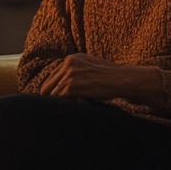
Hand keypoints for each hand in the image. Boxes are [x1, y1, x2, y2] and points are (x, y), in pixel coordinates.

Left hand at [40, 53, 165, 109]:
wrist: (121, 79)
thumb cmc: (110, 77)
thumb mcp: (91, 67)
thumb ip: (79, 72)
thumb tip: (69, 87)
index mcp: (71, 58)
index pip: (54, 75)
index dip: (53, 88)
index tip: (53, 98)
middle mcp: (67, 64)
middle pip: (48, 84)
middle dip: (50, 96)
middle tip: (52, 108)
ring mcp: (68, 75)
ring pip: (52, 93)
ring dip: (58, 102)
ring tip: (64, 111)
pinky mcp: (71, 86)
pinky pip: (59, 99)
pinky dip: (63, 105)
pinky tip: (72, 109)